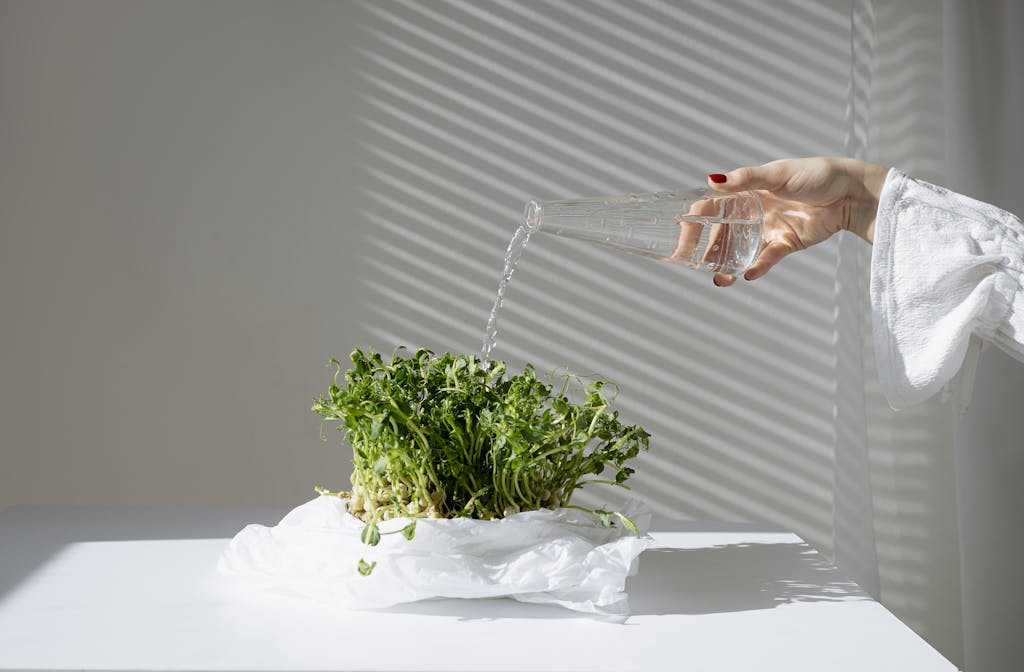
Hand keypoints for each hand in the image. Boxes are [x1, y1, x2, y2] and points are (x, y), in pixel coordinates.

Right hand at [706, 157, 888, 286]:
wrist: (851, 192)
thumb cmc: (816, 175)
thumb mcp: (778, 174)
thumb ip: (746, 179)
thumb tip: (712, 180)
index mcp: (747, 191)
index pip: (712, 207)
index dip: (694, 220)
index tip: (682, 235)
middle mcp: (753, 211)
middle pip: (722, 233)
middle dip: (706, 248)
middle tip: (691, 262)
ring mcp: (768, 229)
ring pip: (741, 250)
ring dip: (727, 264)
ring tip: (720, 279)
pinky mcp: (786, 243)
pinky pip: (767, 258)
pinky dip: (758, 267)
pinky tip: (747, 275)